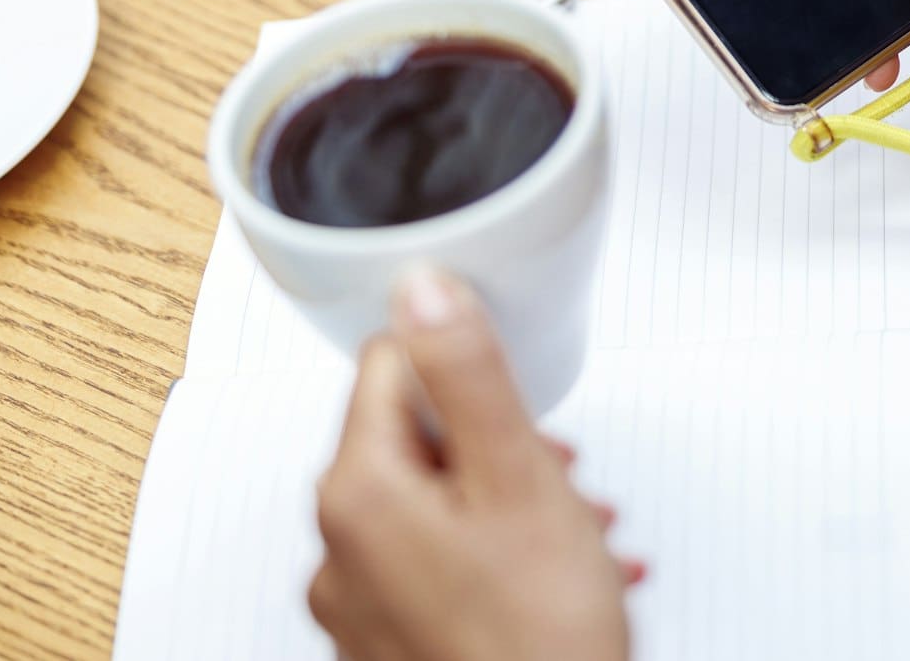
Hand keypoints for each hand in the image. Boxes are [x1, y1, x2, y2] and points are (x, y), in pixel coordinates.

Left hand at [309, 268, 638, 660]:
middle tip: (555, 475)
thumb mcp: (518, 478)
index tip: (514, 402)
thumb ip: (468, 373)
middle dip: (494, 441)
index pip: (390, 364)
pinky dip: (494, 555)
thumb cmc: (536, 638)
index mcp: (356, 492)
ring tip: (571, 531)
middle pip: (413, 437)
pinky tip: (553, 577)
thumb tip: (423, 285)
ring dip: (507, 499)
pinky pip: (435, 564)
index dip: (466, 369)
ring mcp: (358, 605)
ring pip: (433, 502)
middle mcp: (338, 549)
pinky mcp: (387, 645)